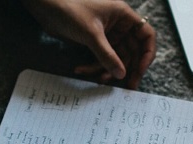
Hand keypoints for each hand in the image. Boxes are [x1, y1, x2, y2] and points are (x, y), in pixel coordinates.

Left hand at [22, 0, 155, 88]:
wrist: (45, 6)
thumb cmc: (69, 9)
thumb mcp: (91, 34)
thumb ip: (107, 55)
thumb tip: (121, 74)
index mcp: (123, 16)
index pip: (146, 35)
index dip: (147, 54)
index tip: (140, 70)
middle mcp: (118, 25)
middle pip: (132, 51)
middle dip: (128, 69)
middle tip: (128, 86)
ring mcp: (107, 34)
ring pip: (116, 58)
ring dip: (107, 70)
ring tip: (98, 79)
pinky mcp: (94, 42)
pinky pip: (101, 59)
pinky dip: (93, 66)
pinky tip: (81, 69)